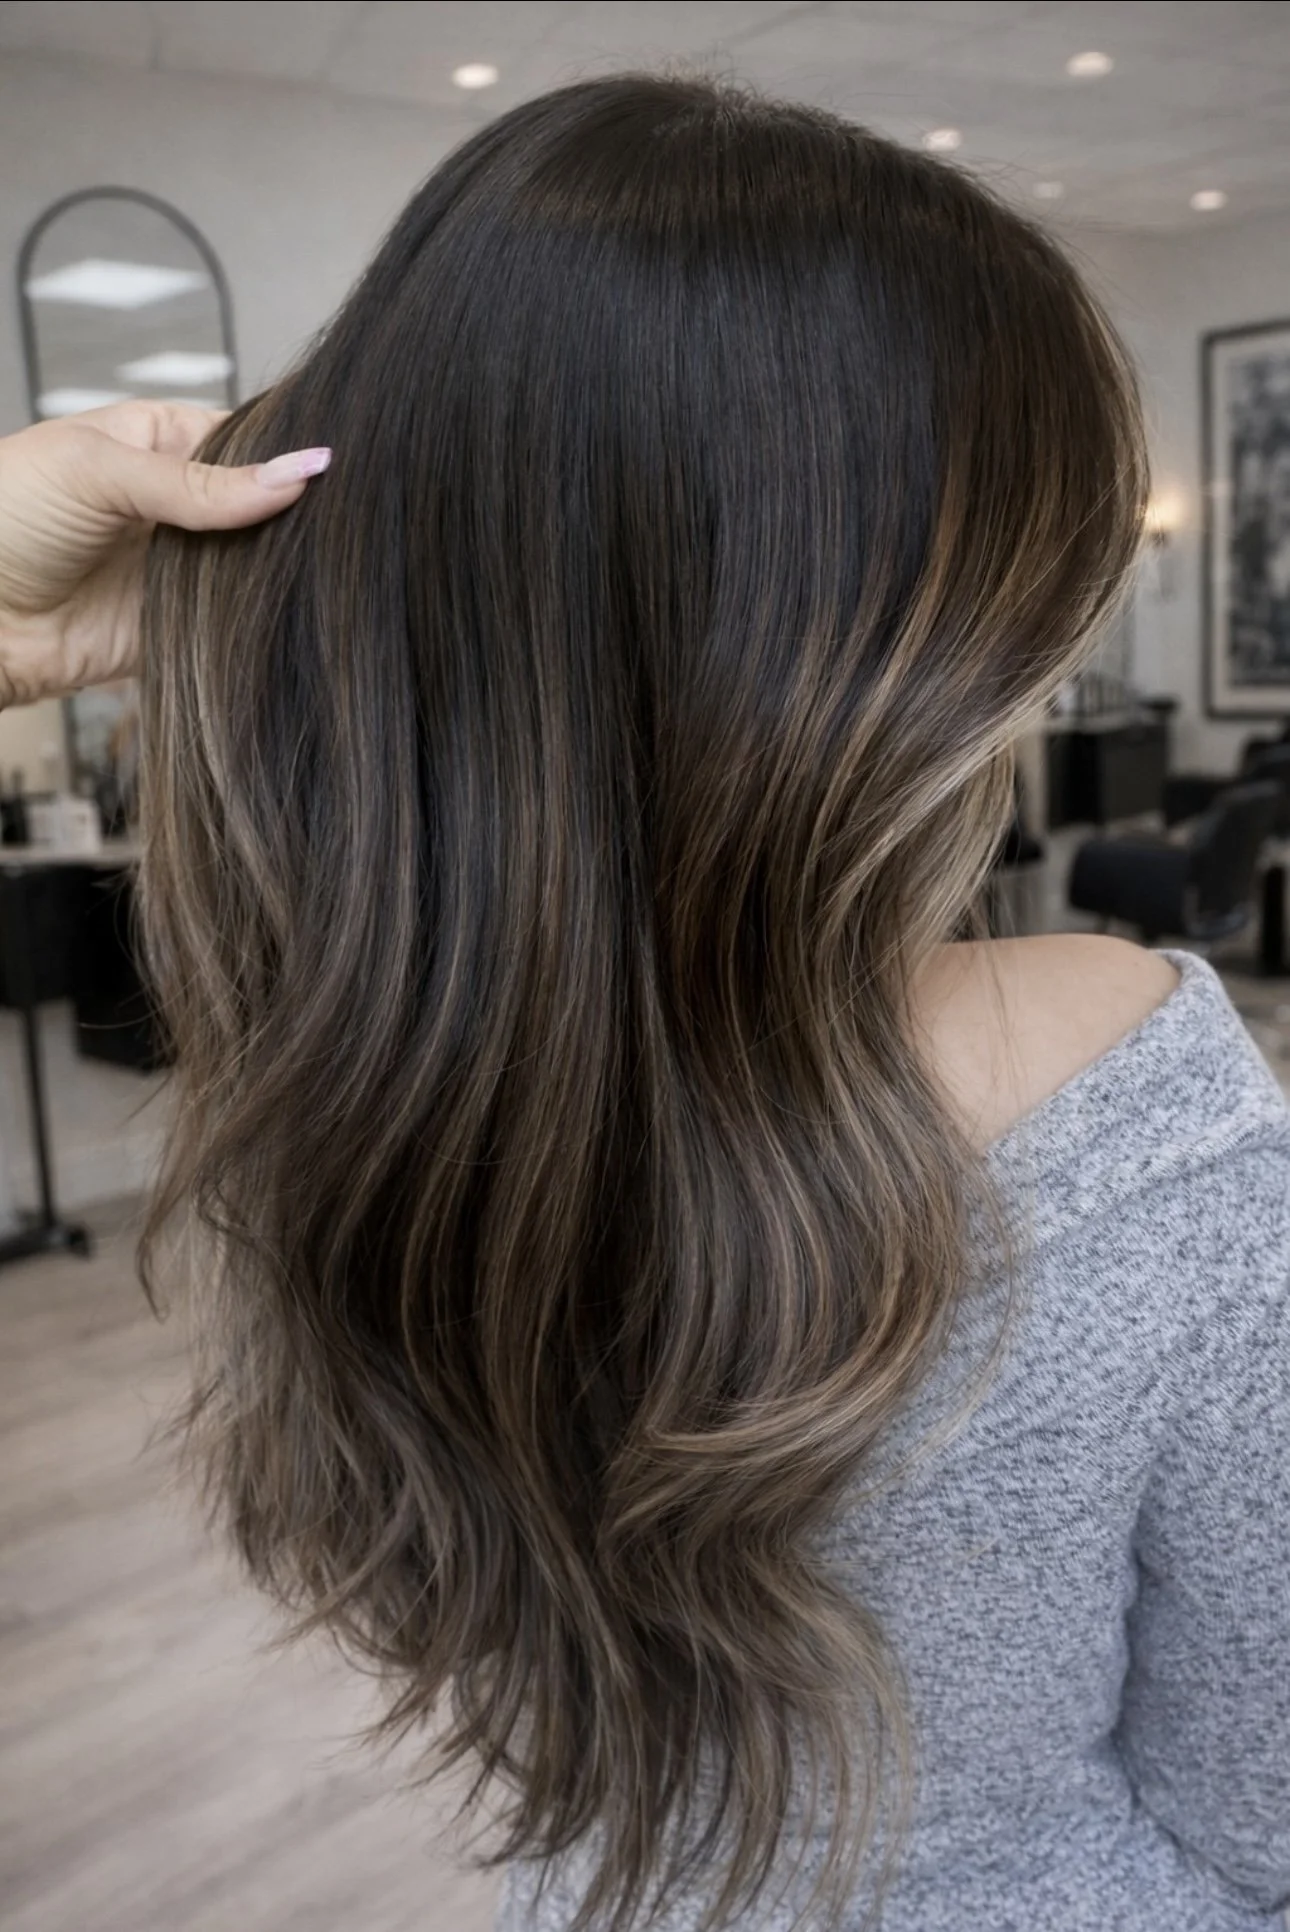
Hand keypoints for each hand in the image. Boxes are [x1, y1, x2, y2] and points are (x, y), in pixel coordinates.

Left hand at [0, 400, 330, 707]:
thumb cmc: (6, 517)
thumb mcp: (100, 470)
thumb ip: (199, 482)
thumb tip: (298, 473)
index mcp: (160, 441)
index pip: (247, 437)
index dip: (287, 451)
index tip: (338, 467)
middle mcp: (179, 503)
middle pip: (262, 504)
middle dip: (294, 514)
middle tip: (342, 522)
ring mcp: (184, 566)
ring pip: (259, 563)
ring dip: (283, 568)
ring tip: (328, 564)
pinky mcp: (186, 626)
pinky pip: (240, 622)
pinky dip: (264, 621)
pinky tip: (294, 610)